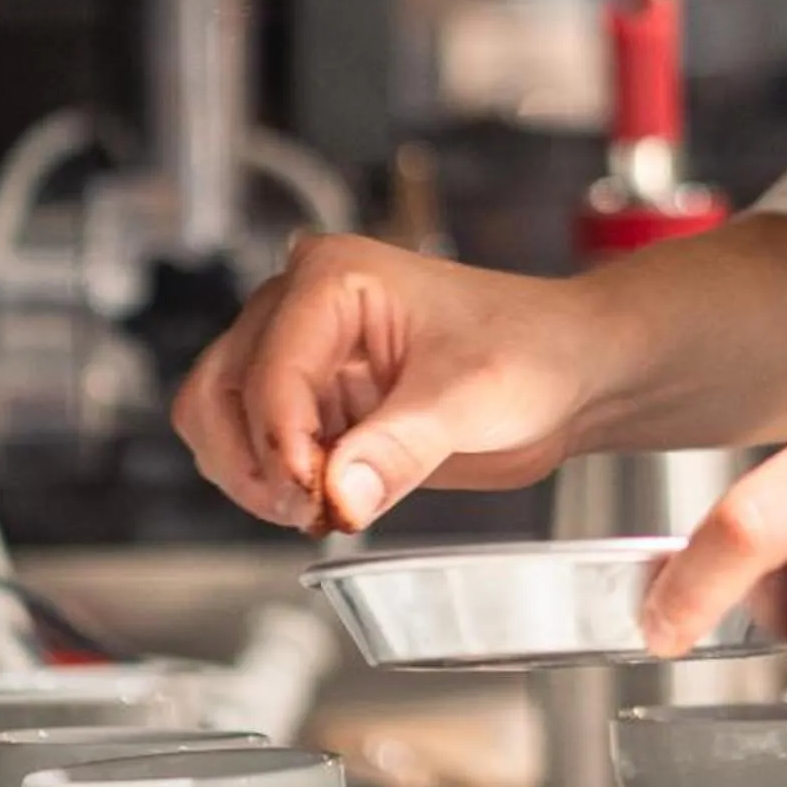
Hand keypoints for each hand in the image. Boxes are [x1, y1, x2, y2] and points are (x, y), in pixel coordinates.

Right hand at [173, 236, 598, 530]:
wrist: (569, 372)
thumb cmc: (534, 349)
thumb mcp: (475, 396)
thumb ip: (402, 447)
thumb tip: (340, 495)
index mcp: (332, 277)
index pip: (269, 368)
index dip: (281, 442)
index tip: (315, 495)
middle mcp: (301, 309)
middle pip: (217, 394)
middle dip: (254, 462)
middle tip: (311, 508)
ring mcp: (302, 359)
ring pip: (221, 426)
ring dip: (257, 480)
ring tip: (325, 508)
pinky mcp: (316, 406)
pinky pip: (259, 455)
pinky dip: (280, 489)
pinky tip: (334, 503)